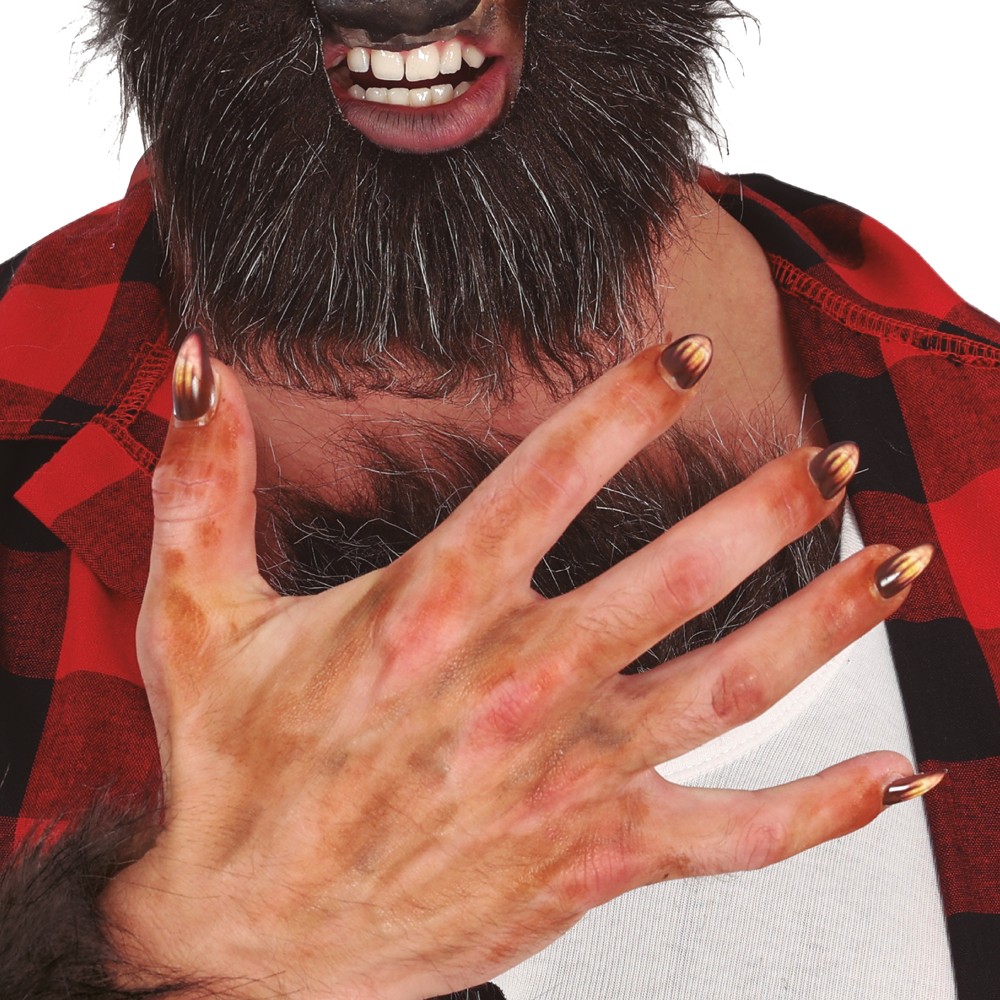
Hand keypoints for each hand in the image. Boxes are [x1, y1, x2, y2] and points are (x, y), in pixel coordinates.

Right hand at [102, 334, 934, 998]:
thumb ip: (204, 482)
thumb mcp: (193, 615)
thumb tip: (203, 365)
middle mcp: (517, 686)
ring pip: (734, 686)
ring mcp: (568, 779)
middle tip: (830, 453)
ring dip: (828, 620)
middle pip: (681, 570)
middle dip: (770, 502)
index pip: (556, 474)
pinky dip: (827, 809)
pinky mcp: (593, 861)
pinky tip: (896, 777)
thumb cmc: (230, 769)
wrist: (249, 937)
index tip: (688, 359)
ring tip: (897, 564)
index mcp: (429, 610)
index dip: (630, 401)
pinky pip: (740, 836)